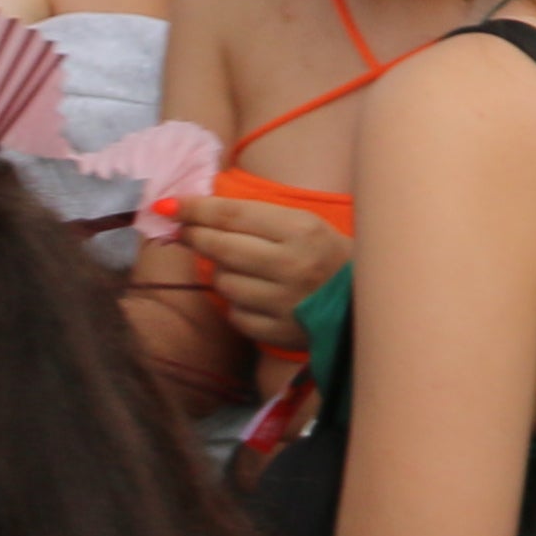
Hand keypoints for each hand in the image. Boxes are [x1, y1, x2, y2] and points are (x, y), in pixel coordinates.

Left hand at [176, 193, 352, 352]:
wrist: (368, 307)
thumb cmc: (332, 257)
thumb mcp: (307, 227)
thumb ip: (259, 219)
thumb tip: (202, 212)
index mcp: (301, 231)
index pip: (233, 216)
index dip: (195, 209)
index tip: (167, 204)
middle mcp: (291, 265)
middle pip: (221, 248)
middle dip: (195, 236)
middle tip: (184, 231)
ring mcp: (283, 302)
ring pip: (224, 283)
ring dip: (222, 273)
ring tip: (240, 269)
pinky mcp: (278, 332)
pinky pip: (236, 315)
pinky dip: (238, 305)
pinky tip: (255, 297)